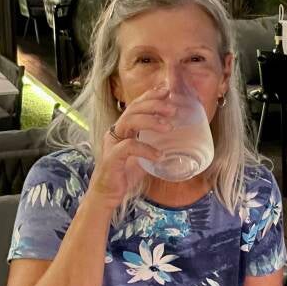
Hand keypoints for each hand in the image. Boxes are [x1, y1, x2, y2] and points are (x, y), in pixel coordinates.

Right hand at [88, 87, 175, 208]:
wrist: (108, 194)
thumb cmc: (126, 173)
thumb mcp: (144, 155)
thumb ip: (155, 145)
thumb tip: (179, 139)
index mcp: (123, 129)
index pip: (135, 106)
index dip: (149, 96)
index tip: (166, 90)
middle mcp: (115, 132)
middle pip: (133, 110)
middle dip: (154, 105)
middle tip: (173, 109)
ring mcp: (112, 144)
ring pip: (129, 122)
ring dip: (151, 121)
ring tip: (169, 127)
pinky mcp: (111, 158)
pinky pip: (128, 147)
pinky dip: (146, 149)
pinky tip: (160, 155)